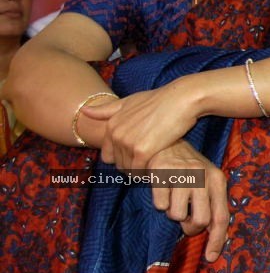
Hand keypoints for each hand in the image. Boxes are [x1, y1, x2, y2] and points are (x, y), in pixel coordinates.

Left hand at [81, 80, 199, 169]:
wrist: (181, 100)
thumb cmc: (159, 100)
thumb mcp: (130, 101)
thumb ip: (107, 110)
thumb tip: (84, 110)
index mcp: (111, 125)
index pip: (108, 155)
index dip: (123, 157)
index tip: (138, 154)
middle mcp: (116, 134)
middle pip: (118, 164)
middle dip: (131, 164)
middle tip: (149, 159)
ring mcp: (128, 143)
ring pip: (128, 169)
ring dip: (140, 170)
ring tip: (154, 161)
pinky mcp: (142, 151)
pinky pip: (139, 171)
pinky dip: (147, 172)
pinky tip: (157, 165)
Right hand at [147, 140, 228, 261]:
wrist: (164, 142)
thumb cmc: (186, 169)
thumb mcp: (205, 182)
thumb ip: (210, 205)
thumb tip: (214, 237)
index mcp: (217, 179)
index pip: (221, 216)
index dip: (217, 240)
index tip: (210, 257)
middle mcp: (203, 175)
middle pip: (200, 220)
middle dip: (189, 227)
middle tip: (183, 218)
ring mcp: (182, 173)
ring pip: (176, 215)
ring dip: (172, 212)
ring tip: (172, 197)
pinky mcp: (162, 172)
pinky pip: (160, 204)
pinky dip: (159, 202)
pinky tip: (161, 188)